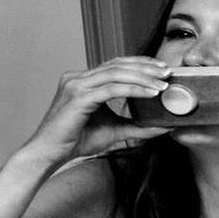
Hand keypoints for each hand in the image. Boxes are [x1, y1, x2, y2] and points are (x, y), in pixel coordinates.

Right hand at [23, 57, 175, 167]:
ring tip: (163, 83)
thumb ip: (138, 126)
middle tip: (168, 72)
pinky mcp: (78, 97)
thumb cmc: (77, 140)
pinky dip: (134, 89)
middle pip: (118, 65)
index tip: (162, 68)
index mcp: (83, 81)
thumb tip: (165, 126)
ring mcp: (76, 85)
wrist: (50, 154)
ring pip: (116, 74)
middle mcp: (77, 78)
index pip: (115, 64)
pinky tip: (151, 93)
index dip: (140, 63)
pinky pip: (112, 89)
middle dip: (146, 67)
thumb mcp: (115, 130)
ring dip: (143, 77)